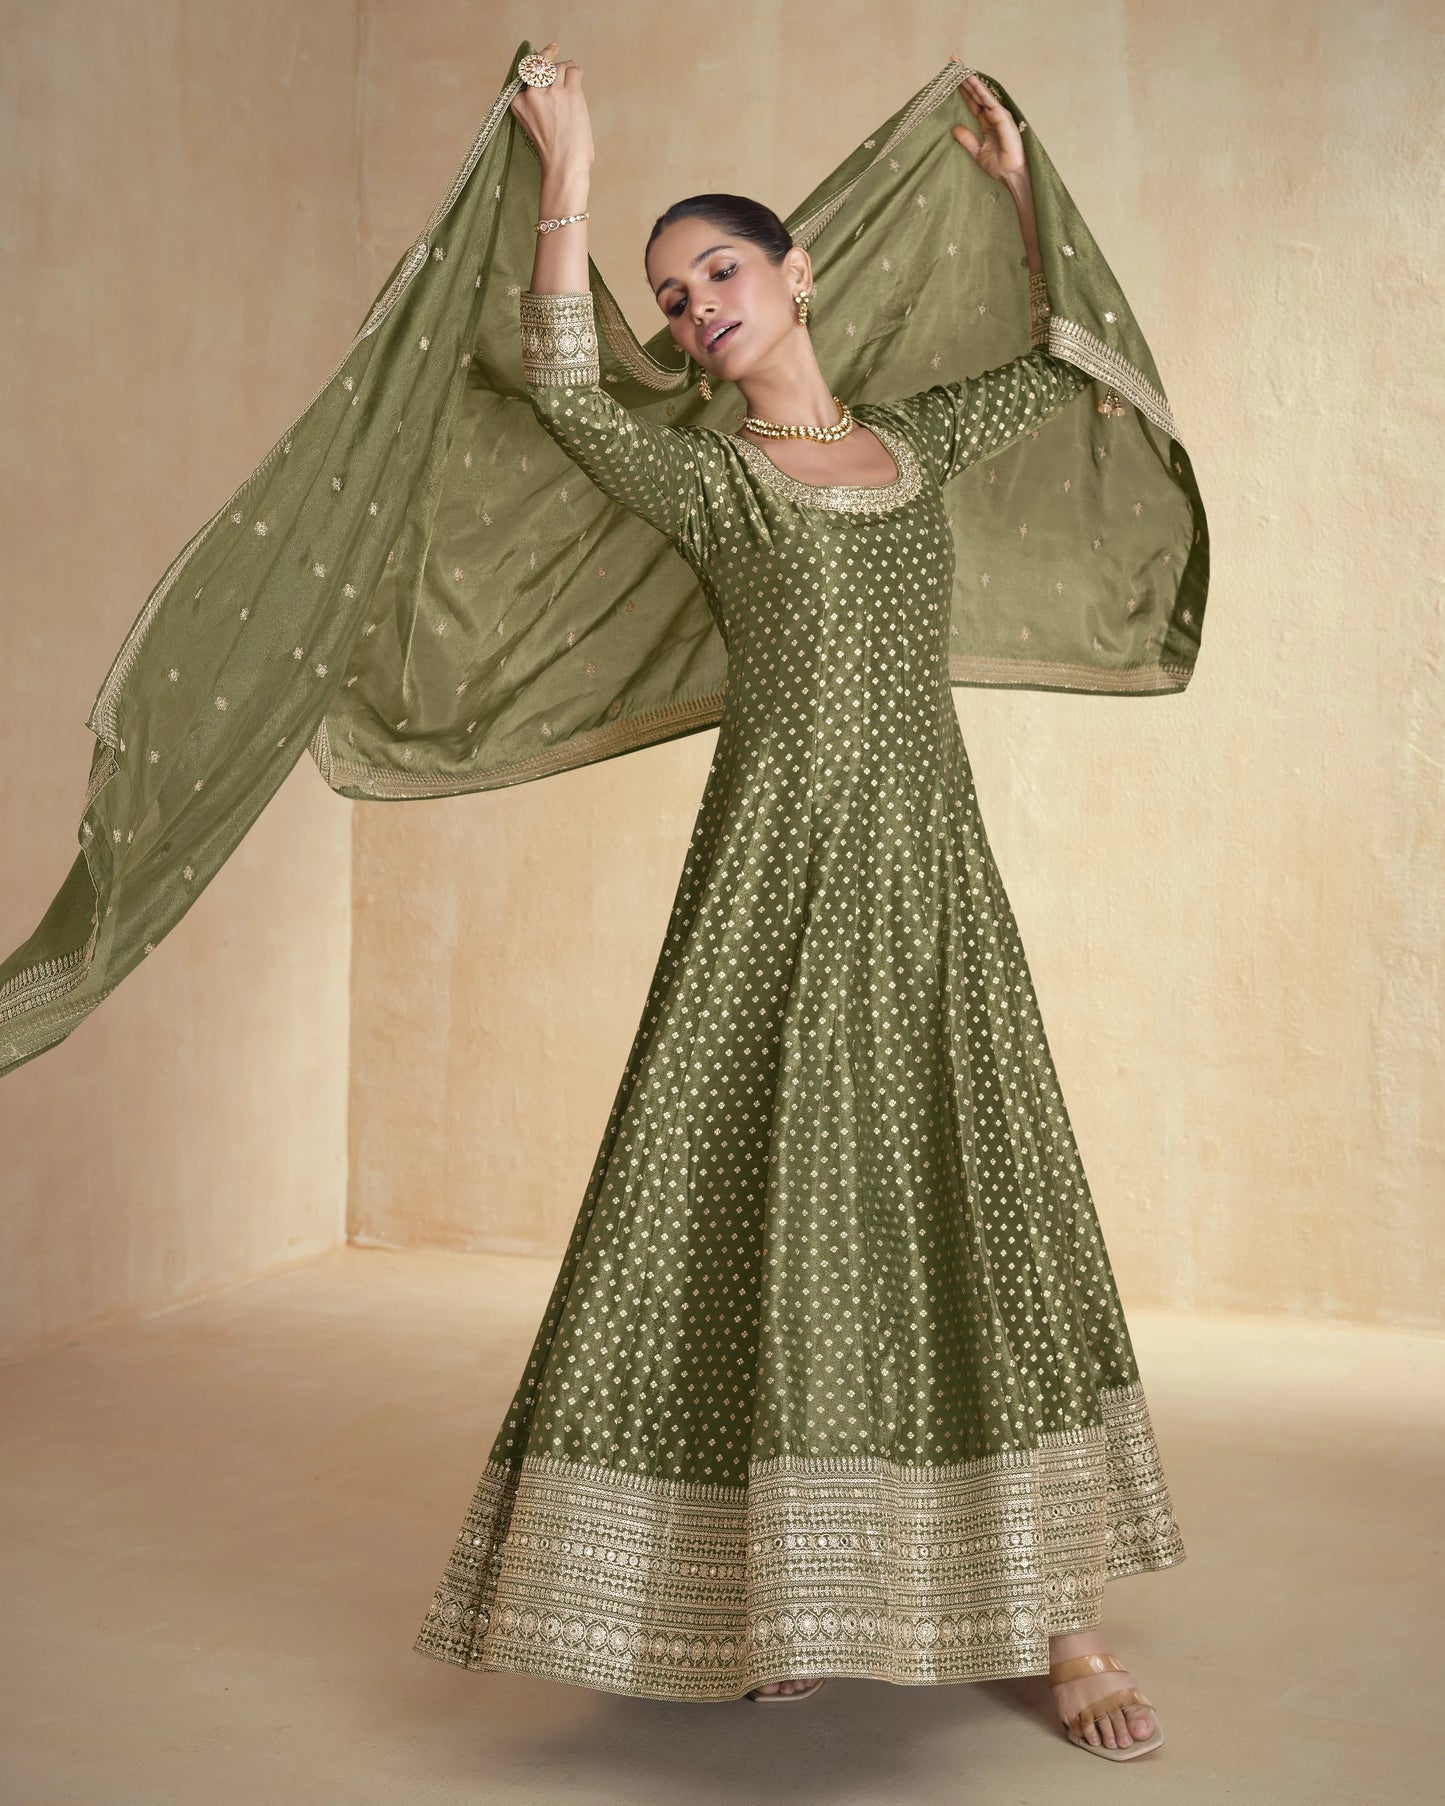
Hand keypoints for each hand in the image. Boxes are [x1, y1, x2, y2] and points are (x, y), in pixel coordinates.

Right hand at [510, 41, 593, 173]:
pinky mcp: (570, 93)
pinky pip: (574, 70)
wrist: (563, 166)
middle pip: (542, 65)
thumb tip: (547, 83)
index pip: (525, 74)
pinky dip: (577, 71)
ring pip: (559, 67)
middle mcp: (532, 94)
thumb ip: (533, 105)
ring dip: (567, 69)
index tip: (541, 58)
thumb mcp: (529, 126)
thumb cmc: (549, 152)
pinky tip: (578, 75)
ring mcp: (552, 92)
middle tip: (556, 54)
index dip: (535, 67)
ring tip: (572, 75)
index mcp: (518, 102)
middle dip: (551, 63)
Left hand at [948, 64, 1025, 182]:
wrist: (1010, 175)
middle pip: (975, 92)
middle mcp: (992, 114)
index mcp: (986, 122)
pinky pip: (988, 100)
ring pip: (981, 92)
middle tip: (952, 61)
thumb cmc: (998, 166)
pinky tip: (970, 80)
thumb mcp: (977, 152)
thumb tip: (954, 129)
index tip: (950, 77)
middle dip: (964, 78)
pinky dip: (979, 89)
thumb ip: (967, 139)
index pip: (972, 101)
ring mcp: (998, 114)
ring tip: (958, 67)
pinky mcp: (1002, 116)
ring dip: (970, 79)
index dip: (962, 89)